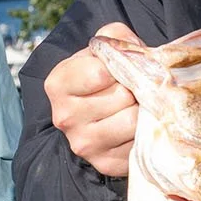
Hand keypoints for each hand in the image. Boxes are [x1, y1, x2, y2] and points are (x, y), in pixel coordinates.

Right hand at [44, 23, 141, 177]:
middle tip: (129, 90)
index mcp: (58, 84)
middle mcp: (64, 117)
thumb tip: (132, 52)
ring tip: (133, 106)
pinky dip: (143, 133)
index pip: (100, 72)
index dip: (119, 67)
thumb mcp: (104, 46)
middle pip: (121, 96)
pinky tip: (133, 127)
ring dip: (141, 110)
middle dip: (133, 89)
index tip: (116, 71)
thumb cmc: (104, 74)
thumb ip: (116, 37)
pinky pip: (138, 143)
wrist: (100, 109)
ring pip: (132, 121)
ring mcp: (83, 144)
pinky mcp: (104, 163)